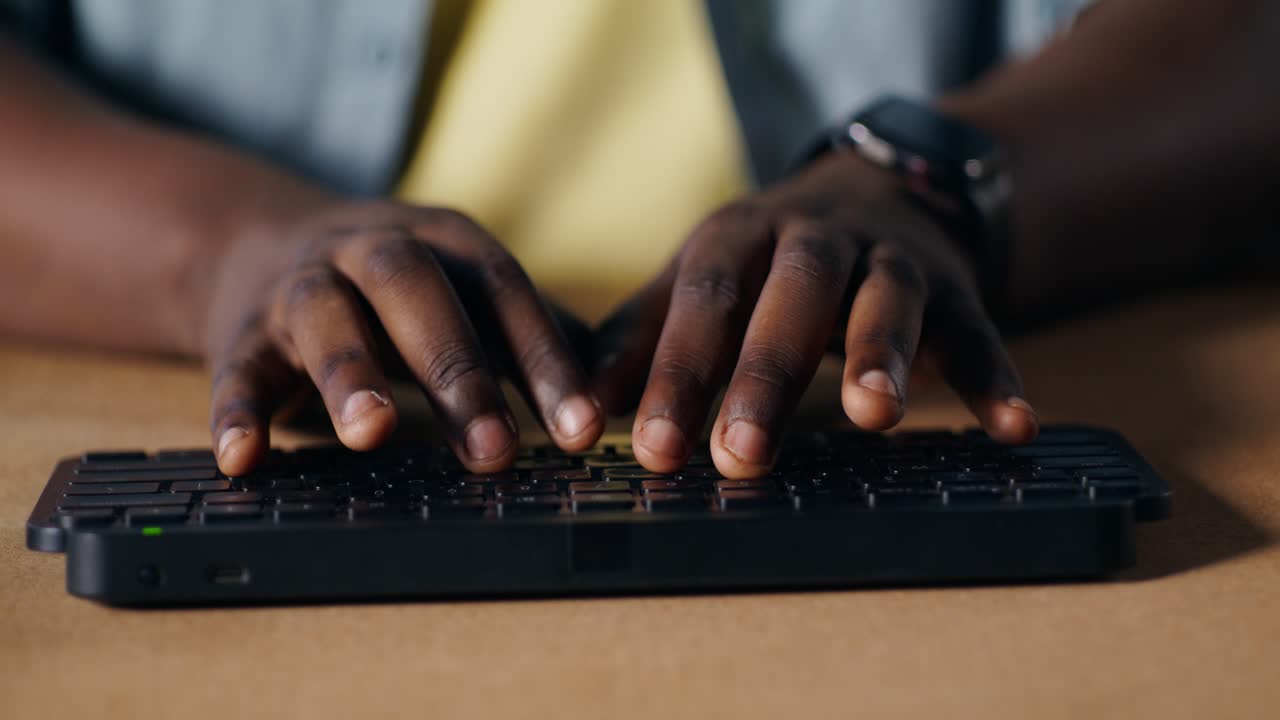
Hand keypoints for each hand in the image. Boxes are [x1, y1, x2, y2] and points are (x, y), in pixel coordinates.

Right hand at [202, 200, 603, 475]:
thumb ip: (534, 333)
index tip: (582, 432)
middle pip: (413, 291)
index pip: (504, 291)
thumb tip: (620, 390)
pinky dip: (236, 411)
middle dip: (456, 368)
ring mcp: (302, 286)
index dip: (544, 360)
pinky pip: (236, 368)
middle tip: (493, 451)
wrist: (262, 241)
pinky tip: (245, 459)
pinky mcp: (242, 331)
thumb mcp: (467, 291)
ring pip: (324, 316)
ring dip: (350, 373)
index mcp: (444, 242)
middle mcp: (371, 250)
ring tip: (373, 433)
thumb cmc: (400, 290)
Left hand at [592, 152, 1037, 478]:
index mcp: (741, 235)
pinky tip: (1011, 427)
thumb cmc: (762, 263)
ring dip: (882, 353)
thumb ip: (641, 342)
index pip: (705, 298)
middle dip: (766, 372)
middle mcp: (817, 239)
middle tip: (741, 454)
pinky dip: (996, 377)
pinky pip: (982, 332)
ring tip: (873, 416)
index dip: (678, 371)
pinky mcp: (956, 293)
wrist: (872, 196)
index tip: (654, 449)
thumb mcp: (698, 281)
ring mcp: (892, 261)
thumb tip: (577, 418)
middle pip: (794, 294)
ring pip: (888, 298)